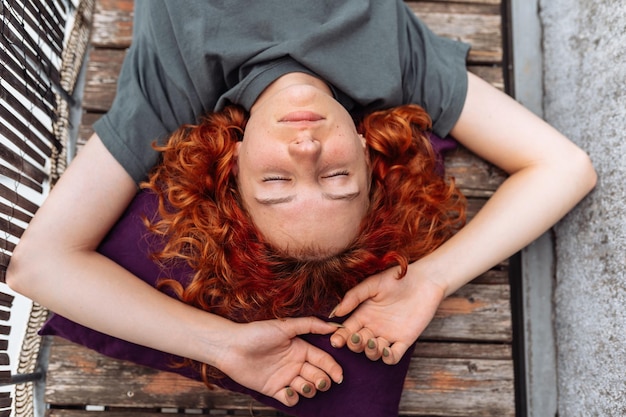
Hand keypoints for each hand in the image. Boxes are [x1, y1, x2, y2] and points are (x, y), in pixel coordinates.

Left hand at [215, 317, 343, 406]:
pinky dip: (292, 397)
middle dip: (323, 380)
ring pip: (307, 388)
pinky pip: (289, 398)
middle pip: (318, 375)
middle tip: (319, 382)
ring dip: (309, 389)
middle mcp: (295, 363)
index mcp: (300, 348)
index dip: (332, 368)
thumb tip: (333, 326)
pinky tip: (288, 391)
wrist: (232, 347)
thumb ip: (310, 325)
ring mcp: (285, 377)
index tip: (339, 376)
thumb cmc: (257, 333)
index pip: (323, 359)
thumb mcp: (285, 326)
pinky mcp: (274, 389)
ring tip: (303, 385)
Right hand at [328, 263, 446, 363]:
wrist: (425, 280)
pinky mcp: (404, 340)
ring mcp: (388, 335)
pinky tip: (385, 349)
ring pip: (373, 353)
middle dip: (354, 345)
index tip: (335, 340)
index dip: (339, 337)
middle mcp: (373, 327)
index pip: (347, 330)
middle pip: (358, 344)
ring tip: (372, 342)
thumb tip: (335, 313)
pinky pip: (393, 356)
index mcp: (363, 314)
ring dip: (370, 352)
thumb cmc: (397, 278)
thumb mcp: (372, 284)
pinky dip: (387, 357)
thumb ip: (354, 297)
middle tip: (357, 338)